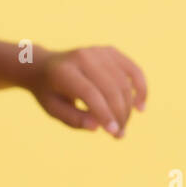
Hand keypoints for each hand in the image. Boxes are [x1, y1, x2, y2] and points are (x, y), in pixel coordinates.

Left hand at [29, 45, 146, 136]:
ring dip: (128, 108)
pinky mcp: (110, 51)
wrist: (44, 66)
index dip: (105, 114)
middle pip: (110, 89)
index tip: (113, 133)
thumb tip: (97, 127)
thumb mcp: (53, 109)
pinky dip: (140, 88)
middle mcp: (82, 57)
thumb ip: (74, 119)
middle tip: (118, 135)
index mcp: (64, 72)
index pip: (90, 94)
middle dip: (119, 115)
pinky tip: (140, 107)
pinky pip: (133, 70)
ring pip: (124, 83)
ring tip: (123, 127)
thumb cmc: (49, 92)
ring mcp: (98, 51)